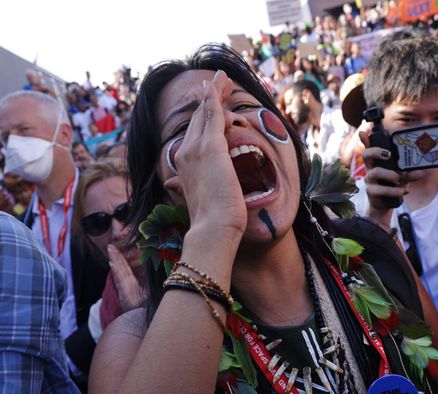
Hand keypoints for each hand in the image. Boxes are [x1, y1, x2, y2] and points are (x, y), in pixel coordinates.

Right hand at [108, 244, 144, 311]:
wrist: (142, 316)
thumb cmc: (146, 305)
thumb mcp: (147, 291)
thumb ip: (147, 283)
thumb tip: (155, 271)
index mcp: (132, 284)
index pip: (125, 268)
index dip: (121, 259)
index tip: (116, 250)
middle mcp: (127, 284)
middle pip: (120, 267)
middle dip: (115, 256)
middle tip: (110, 246)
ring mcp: (125, 287)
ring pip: (119, 270)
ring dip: (115, 259)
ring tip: (110, 249)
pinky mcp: (124, 291)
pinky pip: (120, 278)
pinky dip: (116, 270)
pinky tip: (112, 263)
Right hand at [164, 70, 246, 240]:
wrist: (213, 228)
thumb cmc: (209, 219)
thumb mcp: (195, 198)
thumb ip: (183, 186)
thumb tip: (171, 185)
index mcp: (184, 165)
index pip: (194, 135)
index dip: (201, 118)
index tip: (208, 104)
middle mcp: (186, 153)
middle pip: (198, 119)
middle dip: (208, 99)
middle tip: (217, 81)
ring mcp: (196, 149)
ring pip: (206, 112)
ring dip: (214, 92)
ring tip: (222, 77)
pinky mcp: (211, 147)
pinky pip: (213, 114)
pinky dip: (216, 97)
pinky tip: (219, 83)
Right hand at [359, 130, 423, 224]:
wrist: (386, 203)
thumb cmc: (392, 184)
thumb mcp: (403, 176)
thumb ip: (410, 172)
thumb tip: (421, 172)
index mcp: (377, 161)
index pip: (369, 147)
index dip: (364, 139)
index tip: (363, 131)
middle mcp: (370, 168)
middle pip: (365, 155)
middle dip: (376, 152)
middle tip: (388, 155)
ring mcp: (369, 180)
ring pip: (374, 172)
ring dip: (390, 175)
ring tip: (399, 179)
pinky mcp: (371, 192)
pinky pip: (380, 189)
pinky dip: (393, 190)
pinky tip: (402, 191)